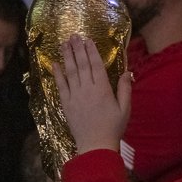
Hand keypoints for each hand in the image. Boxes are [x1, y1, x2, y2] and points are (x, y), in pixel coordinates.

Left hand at [52, 34, 130, 154]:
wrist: (95, 146)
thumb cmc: (113, 127)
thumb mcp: (125, 108)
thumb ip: (125, 89)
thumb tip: (127, 71)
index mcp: (103, 89)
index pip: (96, 65)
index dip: (91, 51)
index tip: (88, 40)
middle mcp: (87, 89)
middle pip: (82, 65)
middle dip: (78, 49)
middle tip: (74, 35)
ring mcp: (75, 96)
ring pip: (70, 72)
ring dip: (67, 56)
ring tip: (64, 43)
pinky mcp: (66, 104)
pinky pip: (60, 86)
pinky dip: (57, 74)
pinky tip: (54, 63)